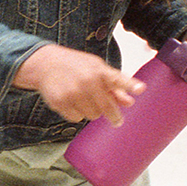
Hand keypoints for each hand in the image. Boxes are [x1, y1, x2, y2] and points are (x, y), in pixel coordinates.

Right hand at [12, 44, 144, 125]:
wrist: (45, 64)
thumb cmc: (76, 66)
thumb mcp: (96, 69)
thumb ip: (114, 86)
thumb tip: (129, 102)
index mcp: (98, 71)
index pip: (117, 79)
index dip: (129, 85)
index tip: (140, 89)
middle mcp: (86, 81)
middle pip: (106, 108)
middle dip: (113, 115)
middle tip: (117, 121)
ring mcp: (73, 93)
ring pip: (92, 115)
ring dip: (92, 111)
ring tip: (84, 99)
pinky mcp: (60, 102)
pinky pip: (77, 118)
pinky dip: (77, 113)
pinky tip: (71, 101)